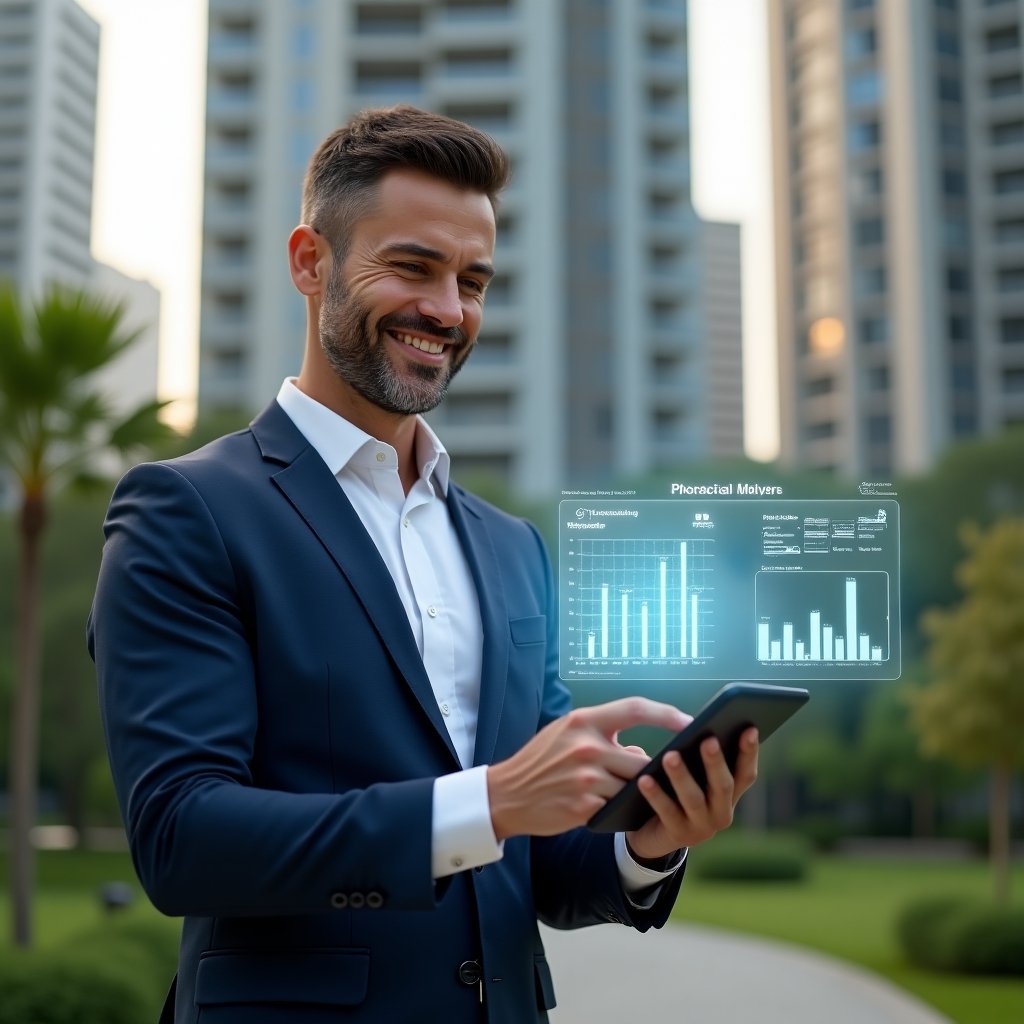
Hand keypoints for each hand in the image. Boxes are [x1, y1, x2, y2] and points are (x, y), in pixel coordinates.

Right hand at [487, 698, 688, 839]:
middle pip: (641, 760)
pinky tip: (613, 810)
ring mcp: (586, 777)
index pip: (636, 708)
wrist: (506, 794)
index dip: (668, 715)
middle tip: (667, 778)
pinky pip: (618, 808)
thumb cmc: (541, 762)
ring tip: (631, 796)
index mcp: (583, 720)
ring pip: (632, 787)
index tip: (691, 722)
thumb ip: (604, 738)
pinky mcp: (584, 807)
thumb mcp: (567, 735)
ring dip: (635, 794)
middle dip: (654, 772)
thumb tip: (644, 754)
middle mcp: (586, 746)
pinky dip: (621, 810)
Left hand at [624, 727, 758, 861]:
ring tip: (670, 756)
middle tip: (709, 740)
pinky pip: (666, 812)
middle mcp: (722, 812)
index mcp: (729, 794)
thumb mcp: (691, 774)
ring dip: (682, 776)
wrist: (654, 832)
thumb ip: (695, 755)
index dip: (749, 752)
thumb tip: (690, 726)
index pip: (745, 773)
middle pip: (723, 786)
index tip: (750, 729)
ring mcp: (702, 827)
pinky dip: (656, 795)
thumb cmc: (676, 791)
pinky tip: (644, 779)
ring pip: (693, 798)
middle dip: (715, 762)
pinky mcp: (679, 834)